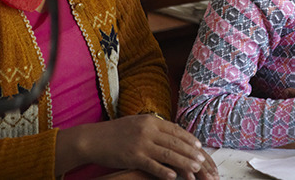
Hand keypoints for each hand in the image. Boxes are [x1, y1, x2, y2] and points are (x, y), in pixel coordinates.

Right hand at [57, 114, 218, 179]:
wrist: (93, 139)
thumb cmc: (116, 132)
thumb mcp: (137, 123)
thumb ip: (154, 127)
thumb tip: (172, 132)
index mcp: (151, 120)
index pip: (176, 130)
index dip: (189, 139)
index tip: (199, 146)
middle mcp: (148, 130)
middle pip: (175, 142)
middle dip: (190, 152)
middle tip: (202, 160)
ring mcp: (141, 144)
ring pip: (168, 154)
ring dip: (183, 162)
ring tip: (194, 169)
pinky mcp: (133, 157)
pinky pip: (152, 165)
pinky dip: (164, 171)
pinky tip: (173, 176)